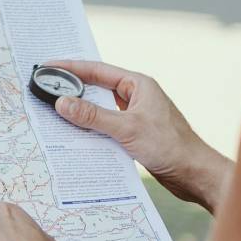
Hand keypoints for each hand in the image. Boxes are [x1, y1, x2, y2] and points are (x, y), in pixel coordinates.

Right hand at [45, 59, 232, 211]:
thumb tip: (62, 103)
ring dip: (82, 113)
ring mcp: (136, 116)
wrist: (194, 173)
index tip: (49, 66)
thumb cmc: (170, 146)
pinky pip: (107, 127)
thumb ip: (93, 116)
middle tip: (47, 89)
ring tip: (55, 113)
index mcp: (138, 85)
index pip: (98, 71)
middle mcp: (137, 97)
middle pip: (97, 89)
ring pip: (101, 110)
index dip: (72, 68)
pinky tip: (76, 136)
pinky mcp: (136, 134)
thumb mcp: (127, 128)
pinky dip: (92, 129)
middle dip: (73, 90)